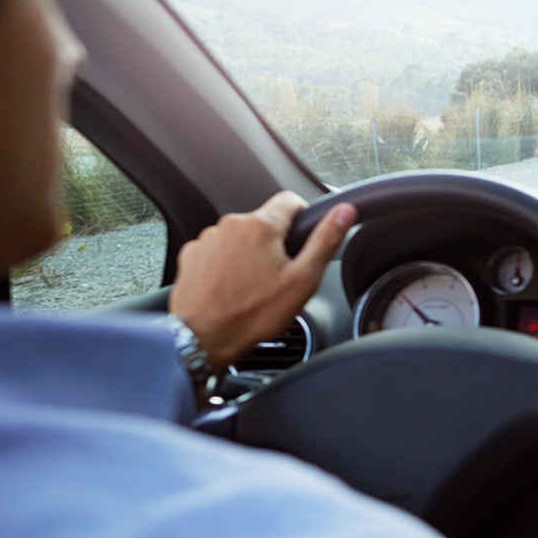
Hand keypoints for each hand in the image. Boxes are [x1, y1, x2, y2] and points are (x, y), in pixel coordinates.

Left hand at [170, 191, 355, 367]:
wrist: (204, 337)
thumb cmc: (253, 313)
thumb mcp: (303, 280)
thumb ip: (325, 240)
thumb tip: (344, 211)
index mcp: (261, 226)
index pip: (290, 200)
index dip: (303, 217)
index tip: (302, 240)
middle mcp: (231, 225)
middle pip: (264, 222)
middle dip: (275, 244)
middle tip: (279, 276)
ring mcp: (208, 239)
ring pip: (241, 237)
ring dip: (249, 254)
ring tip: (253, 286)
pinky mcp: (192, 255)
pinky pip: (218, 250)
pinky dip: (227, 264)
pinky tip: (232, 287)